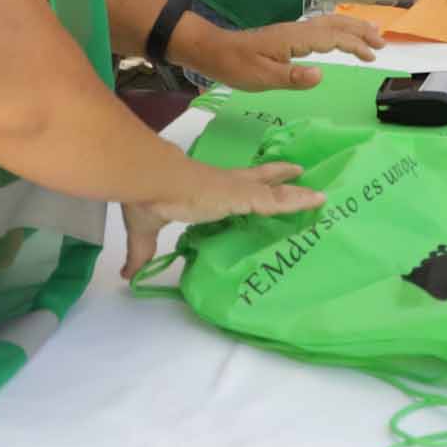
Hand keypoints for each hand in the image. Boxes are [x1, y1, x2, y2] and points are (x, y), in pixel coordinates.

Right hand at [121, 161, 322, 279]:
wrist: (153, 183)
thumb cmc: (150, 199)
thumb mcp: (144, 232)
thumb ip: (141, 254)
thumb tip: (127, 274)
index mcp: (206, 189)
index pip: (233, 184)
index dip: (248, 181)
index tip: (257, 178)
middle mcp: (226, 184)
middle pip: (260, 179)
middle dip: (278, 175)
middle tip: (297, 171)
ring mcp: (237, 190)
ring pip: (274, 192)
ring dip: (296, 193)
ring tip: (319, 194)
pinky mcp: (243, 196)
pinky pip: (277, 201)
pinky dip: (297, 201)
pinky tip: (316, 200)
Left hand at [185, 13, 382, 89]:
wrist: (214, 50)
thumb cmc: (236, 66)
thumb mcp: (262, 77)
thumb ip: (292, 77)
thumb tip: (321, 75)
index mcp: (295, 39)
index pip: (333, 38)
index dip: (355, 45)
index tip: (373, 56)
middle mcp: (298, 30)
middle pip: (336, 24)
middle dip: (361, 31)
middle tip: (383, 42)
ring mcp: (293, 31)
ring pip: (330, 23)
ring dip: (352, 28)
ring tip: (372, 34)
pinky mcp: (288, 36)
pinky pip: (321, 28)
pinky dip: (338, 30)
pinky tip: (340, 36)